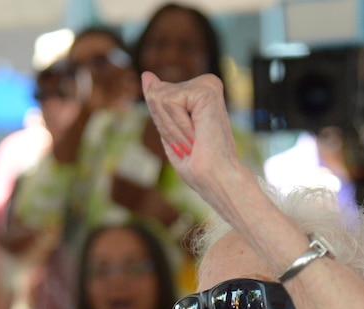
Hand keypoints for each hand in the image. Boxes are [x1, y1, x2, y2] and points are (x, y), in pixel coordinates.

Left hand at [141, 72, 240, 206]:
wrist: (216, 178)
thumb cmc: (197, 163)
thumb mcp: (170, 129)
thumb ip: (159, 100)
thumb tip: (146, 74)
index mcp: (197, 94)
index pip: (156, 96)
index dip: (163, 124)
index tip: (186, 142)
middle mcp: (204, 85)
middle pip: (155, 94)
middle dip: (164, 125)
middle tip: (189, 143)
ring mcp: (206, 85)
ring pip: (158, 97)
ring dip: (171, 128)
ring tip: (193, 140)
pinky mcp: (206, 90)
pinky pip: (168, 101)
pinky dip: (177, 126)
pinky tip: (197, 134)